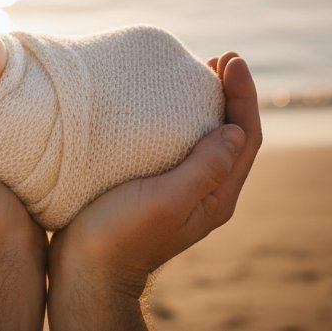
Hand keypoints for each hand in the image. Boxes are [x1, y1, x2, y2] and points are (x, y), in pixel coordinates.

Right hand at [47, 53, 261, 330]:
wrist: (85, 274)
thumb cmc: (120, 237)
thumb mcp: (166, 201)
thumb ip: (205, 169)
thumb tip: (235, 131)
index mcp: (217, 196)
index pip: (246, 135)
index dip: (244, 94)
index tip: (230, 58)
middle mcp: (207, 193)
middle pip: (234, 135)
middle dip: (232, 93)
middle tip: (220, 58)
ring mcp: (183, 193)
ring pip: (211, 140)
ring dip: (210, 104)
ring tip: (198, 72)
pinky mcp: (157, 190)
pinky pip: (184, 147)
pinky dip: (184, 119)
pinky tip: (163, 106)